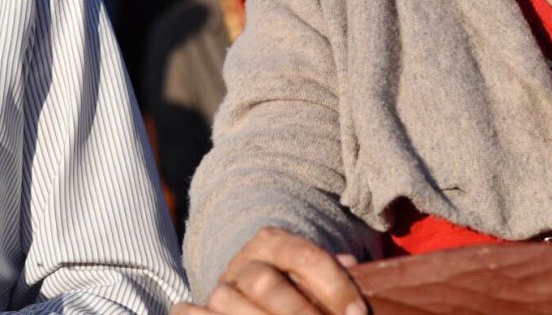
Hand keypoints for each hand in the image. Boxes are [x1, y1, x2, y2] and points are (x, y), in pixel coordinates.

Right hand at [176, 227, 365, 314]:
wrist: (254, 284)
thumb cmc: (295, 283)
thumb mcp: (313, 271)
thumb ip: (332, 271)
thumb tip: (353, 267)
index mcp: (274, 242)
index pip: (305, 257)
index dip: (335, 287)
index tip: (358, 314)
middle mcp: (244, 262)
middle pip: (266, 283)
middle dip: (300, 312)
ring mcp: (221, 289)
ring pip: (230, 303)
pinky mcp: (204, 310)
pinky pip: (193, 314)